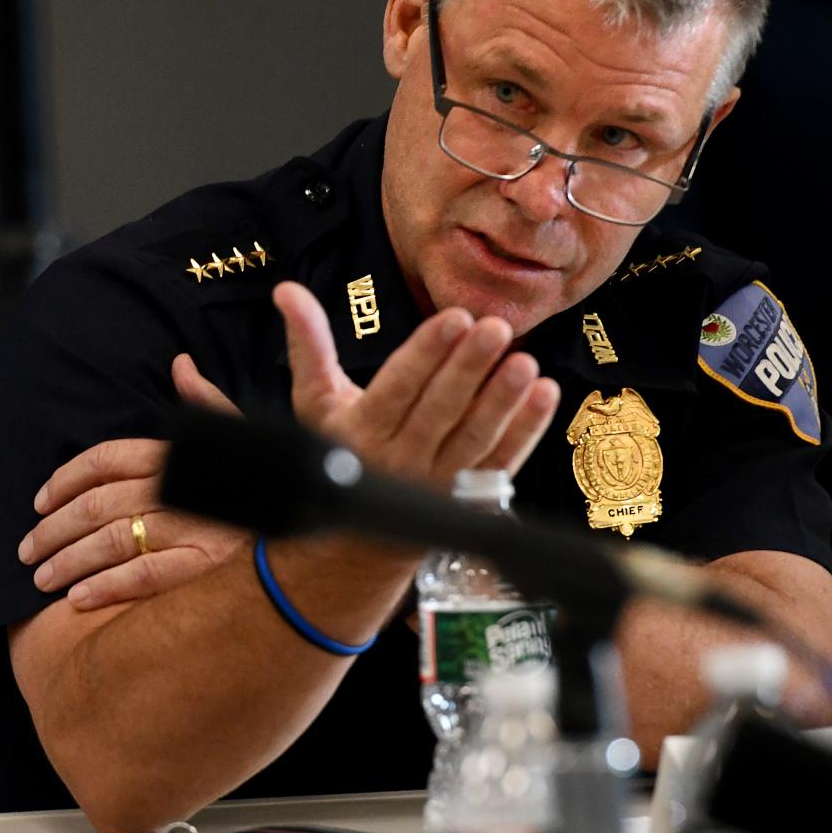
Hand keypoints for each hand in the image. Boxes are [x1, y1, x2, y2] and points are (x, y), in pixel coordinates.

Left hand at [19, 356, 248, 610]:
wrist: (316, 542)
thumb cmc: (271, 487)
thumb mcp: (245, 438)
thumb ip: (206, 405)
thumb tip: (180, 363)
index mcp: (185, 454)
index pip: (110, 457)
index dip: (67, 478)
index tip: (40, 502)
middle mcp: (185, 487)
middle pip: (101, 502)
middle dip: (55, 527)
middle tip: (28, 549)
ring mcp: (195, 527)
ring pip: (113, 539)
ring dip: (69, 560)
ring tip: (42, 578)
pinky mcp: (206, 566)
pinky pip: (144, 575)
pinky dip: (106, 586)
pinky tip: (77, 598)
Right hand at [274, 281, 558, 487]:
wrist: (358, 542)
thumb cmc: (340, 452)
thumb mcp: (316, 401)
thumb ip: (309, 344)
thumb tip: (287, 290)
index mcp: (362, 431)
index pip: (398, 388)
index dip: (427, 353)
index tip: (454, 318)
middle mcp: (400, 460)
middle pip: (440, 410)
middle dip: (469, 367)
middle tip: (495, 328)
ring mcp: (438, 482)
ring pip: (474, 437)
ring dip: (502, 400)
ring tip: (523, 361)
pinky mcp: (469, 497)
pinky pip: (501, 461)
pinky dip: (526, 430)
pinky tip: (544, 394)